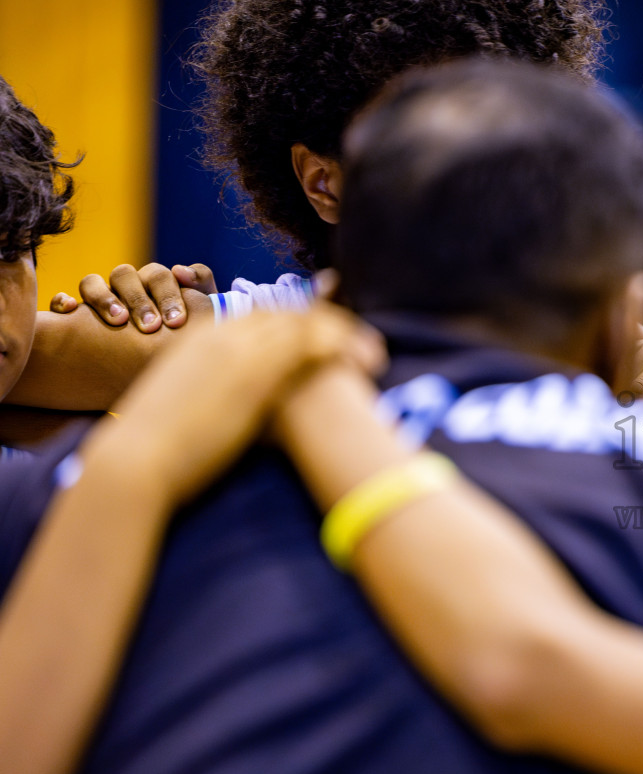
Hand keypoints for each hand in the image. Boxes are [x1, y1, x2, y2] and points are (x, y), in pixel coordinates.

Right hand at [51, 262, 216, 332]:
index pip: (159, 276)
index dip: (168, 295)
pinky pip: (63, 301)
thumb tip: (180, 271)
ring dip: (104, 298)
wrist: (163, 364)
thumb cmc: (183, 339)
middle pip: (125, 275)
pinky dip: (64, 301)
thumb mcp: (199, 318)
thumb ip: (201, 290)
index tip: (176, 322)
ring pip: (92, 282)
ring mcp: (100, 298)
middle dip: (139, 300)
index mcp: (154, 283)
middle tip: (151, 327)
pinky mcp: (75, 314)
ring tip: (118, 321)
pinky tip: (71, 311)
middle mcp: (125, 286)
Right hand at [82, 304, 384, 508]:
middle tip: (363, 342)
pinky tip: (367, 361)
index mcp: (203, 336)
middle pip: (291, 314)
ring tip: (374, 357)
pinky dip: (344, 347)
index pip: (265, 314)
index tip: (331, 332)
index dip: (303, 321)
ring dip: (347, 336)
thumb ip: (216, 392)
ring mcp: (240, 349)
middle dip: (331, 323)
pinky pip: (312, 345)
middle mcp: (223, 334)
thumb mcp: (187, 405)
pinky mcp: (255, 372)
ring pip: (308, 325)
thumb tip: (247, 409)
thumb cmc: (159, 448)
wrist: (137, 459)